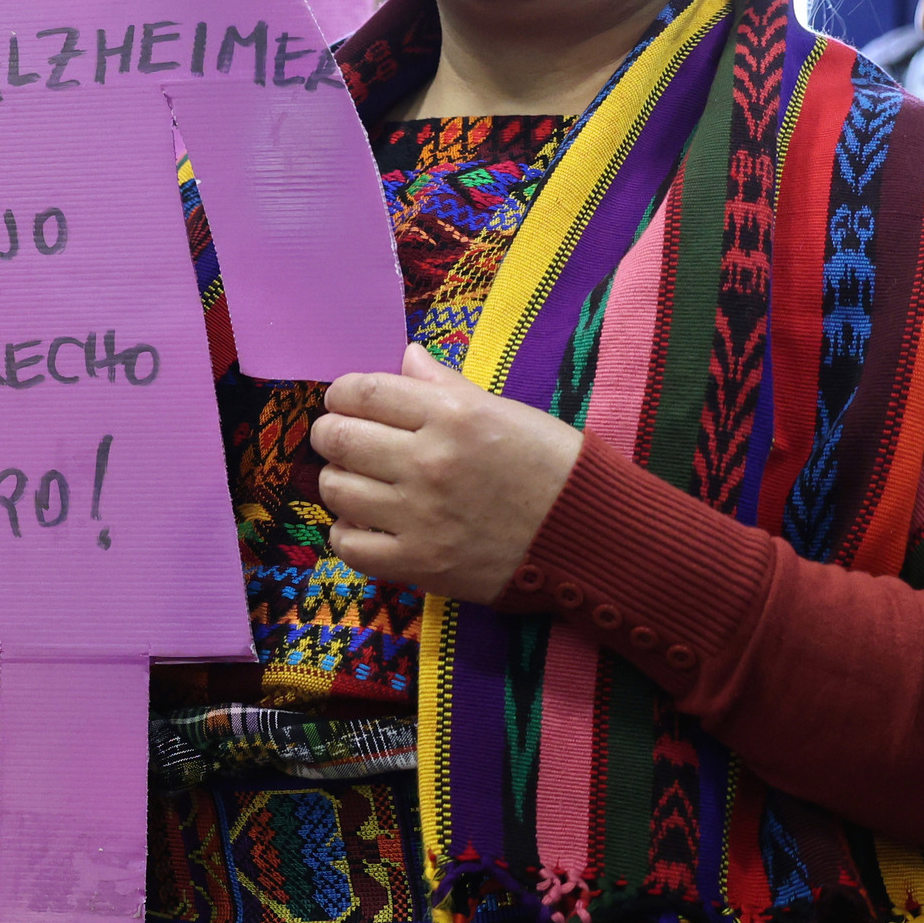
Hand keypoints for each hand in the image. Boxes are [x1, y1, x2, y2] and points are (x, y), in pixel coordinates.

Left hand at [310, 342, 584, 603]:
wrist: (593, 537)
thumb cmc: (554, 467)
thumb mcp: (505, 411)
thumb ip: (446, 385)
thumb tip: (406, 357)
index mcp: (452, 414)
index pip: (360, 391)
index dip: (342, 395)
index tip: (346, 403)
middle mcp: (428, 461)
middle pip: (337, 438)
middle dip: (331, 434)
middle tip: (344, 441)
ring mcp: (420, 516)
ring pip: (335, 490)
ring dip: (339, 482)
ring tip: (360, 483)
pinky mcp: (420, 565)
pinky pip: (348, 547)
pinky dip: (347, 534)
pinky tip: (366, 525)